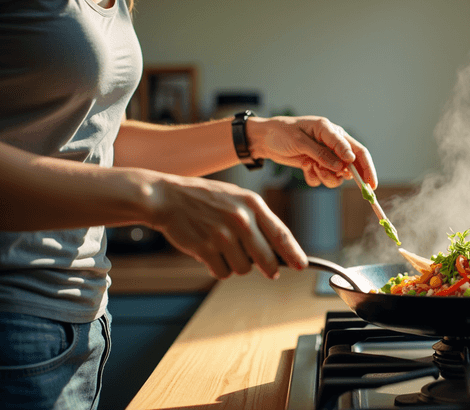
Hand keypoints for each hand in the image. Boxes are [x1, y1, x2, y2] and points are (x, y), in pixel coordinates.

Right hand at [145, 173, 307, 279]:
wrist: (167, 197)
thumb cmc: (206, 199)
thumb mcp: (237, 198)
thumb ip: (258, 219)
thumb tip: (278, 249)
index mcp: (252, 203)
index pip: (281, 234)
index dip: (294, 253)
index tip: (301, 265)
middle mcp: (241, 219)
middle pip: (266, 259)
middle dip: (270, 269)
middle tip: (271, 272)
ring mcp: (222, 234)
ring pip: (244, 269)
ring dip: (236, 265)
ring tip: (224, 248)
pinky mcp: (205, 248)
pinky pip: (222, 272)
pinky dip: (218, 268)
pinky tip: (210, 252)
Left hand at [247, 115, 377, 189]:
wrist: (264, 139)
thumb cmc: (281, 132)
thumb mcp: (301, 141)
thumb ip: (322, 153)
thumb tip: (343, 166)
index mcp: (333, 132)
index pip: (357, 151)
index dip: (367, 168)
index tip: (370, 184)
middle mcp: (333, 145)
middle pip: (353, 165)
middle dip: (348, 176)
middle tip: (344, 182)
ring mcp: (325, 157)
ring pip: (338, 176)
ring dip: (327, 177)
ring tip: (312, 168)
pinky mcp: (316, 166)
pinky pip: (323, 179)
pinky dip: (315, 178)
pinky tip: (305, 168)